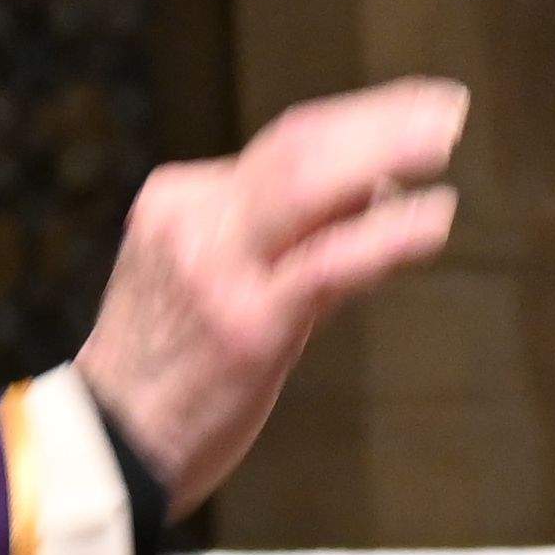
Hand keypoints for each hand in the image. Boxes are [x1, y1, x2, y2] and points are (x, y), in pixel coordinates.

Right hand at [76, 83, 468, 504]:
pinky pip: (327, 263)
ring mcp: (216, 271)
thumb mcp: (210, 278)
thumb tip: (375, 188)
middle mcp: (194, 222)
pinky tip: (434, 219)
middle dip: (379, 120)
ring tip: (446, 137)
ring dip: (386, 153)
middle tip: (447, 107)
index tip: (416, 106)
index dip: (358, 119)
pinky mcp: (247, 325)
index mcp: (181, 202)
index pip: (285, 144)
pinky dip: (388, 234)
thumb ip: (286, 236)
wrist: (107, 447)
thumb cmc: (170, 370)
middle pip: (298, 147)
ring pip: (308, 184)